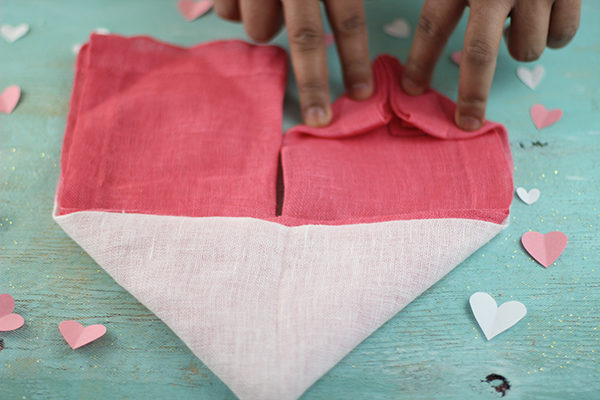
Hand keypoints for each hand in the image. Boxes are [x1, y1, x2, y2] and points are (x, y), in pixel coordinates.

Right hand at [213, 0, 372, 126]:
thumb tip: (341, 27)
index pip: (347, 17)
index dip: (356, 59)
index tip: (362, 94)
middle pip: (305, 39)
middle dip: (313, 85)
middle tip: (320, 118)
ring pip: (260, 30)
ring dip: (263, 22)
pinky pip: (226, 13)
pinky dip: (233, 6)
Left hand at [402, 0, 580, 130]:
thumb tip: (430, 17)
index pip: (432, 24)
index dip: (420, 61)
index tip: (411, 90)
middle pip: (480, 53)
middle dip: (472, 94)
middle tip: (467, 122)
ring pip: (526, 50)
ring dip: (520, 47)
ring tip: (519, 23)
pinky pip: (562, 36)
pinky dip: (554, 34)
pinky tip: (548, 14)